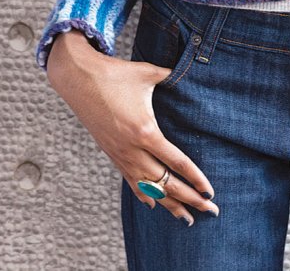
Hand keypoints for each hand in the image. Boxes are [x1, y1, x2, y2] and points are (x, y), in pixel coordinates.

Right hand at [46, 29, 219, 225]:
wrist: (79, 79)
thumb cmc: (116, 74)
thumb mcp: (149, 73)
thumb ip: (173, 76)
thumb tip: (193, 71)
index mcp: (145, 131)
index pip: (176, 162)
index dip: (195, 178)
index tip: (209, 190)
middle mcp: (132, 149)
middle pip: (165, 183)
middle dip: (189, 199)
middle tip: (210, 210)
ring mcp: (120, 155)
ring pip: (148, 189)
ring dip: (169, 205)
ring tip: (187, 218)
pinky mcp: (111, 154)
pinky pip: (131, 181)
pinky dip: (144, 195)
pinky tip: (154, 206)